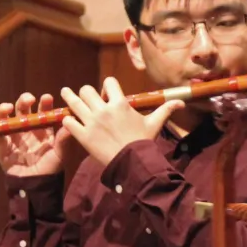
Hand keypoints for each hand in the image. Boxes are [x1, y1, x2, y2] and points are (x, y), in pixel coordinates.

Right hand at [0, 93, 71, 176]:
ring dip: (5, 110)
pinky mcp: (2, 147)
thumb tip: (70, 123)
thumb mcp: (60, 155)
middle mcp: (26, 129)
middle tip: (28, 99)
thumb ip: (64, 140)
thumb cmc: (49, 169)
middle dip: (24, 101)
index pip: (42, 112)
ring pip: (6, 118)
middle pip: (23, 110)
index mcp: (42, 130)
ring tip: (7, 107)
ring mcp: (13, 137)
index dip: (44, 103)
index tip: (47, 98)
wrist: (35, 186)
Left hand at [59, 77, 184, 168]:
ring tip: (65, 92)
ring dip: (69, 97)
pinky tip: (69, 121)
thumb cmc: (144, 142)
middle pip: (87, 90)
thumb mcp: (155, 124)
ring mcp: (92, 122)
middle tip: (84, 96)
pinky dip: (68, 121)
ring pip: (74, 102)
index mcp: (120, 104)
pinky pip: (69, 122)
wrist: (133, 163)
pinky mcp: (83, 136)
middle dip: (86, 92)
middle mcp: (103, 110)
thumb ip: (165, 110)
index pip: (109, 82)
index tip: (106, 93)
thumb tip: (181, 102)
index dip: (107, 86)